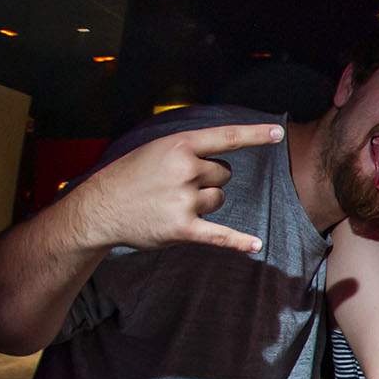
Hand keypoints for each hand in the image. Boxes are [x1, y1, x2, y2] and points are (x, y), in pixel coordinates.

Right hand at [74, 122, 285, 253]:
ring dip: (204, 203)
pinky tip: (256, 246)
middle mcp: (185, 169)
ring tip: (172, 203)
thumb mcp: (156, 149)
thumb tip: (224, 161)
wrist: (100, 208)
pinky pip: (220, 235)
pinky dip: (239, 242)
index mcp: (179, 145)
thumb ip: (189, 150)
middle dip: (209, 179)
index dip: (254, 134)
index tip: (278, 132)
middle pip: (225, 174)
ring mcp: (184, 199)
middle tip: (177, 185)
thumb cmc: (131, 176)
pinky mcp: (183, 228)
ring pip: (219, 199)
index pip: (226, 137)